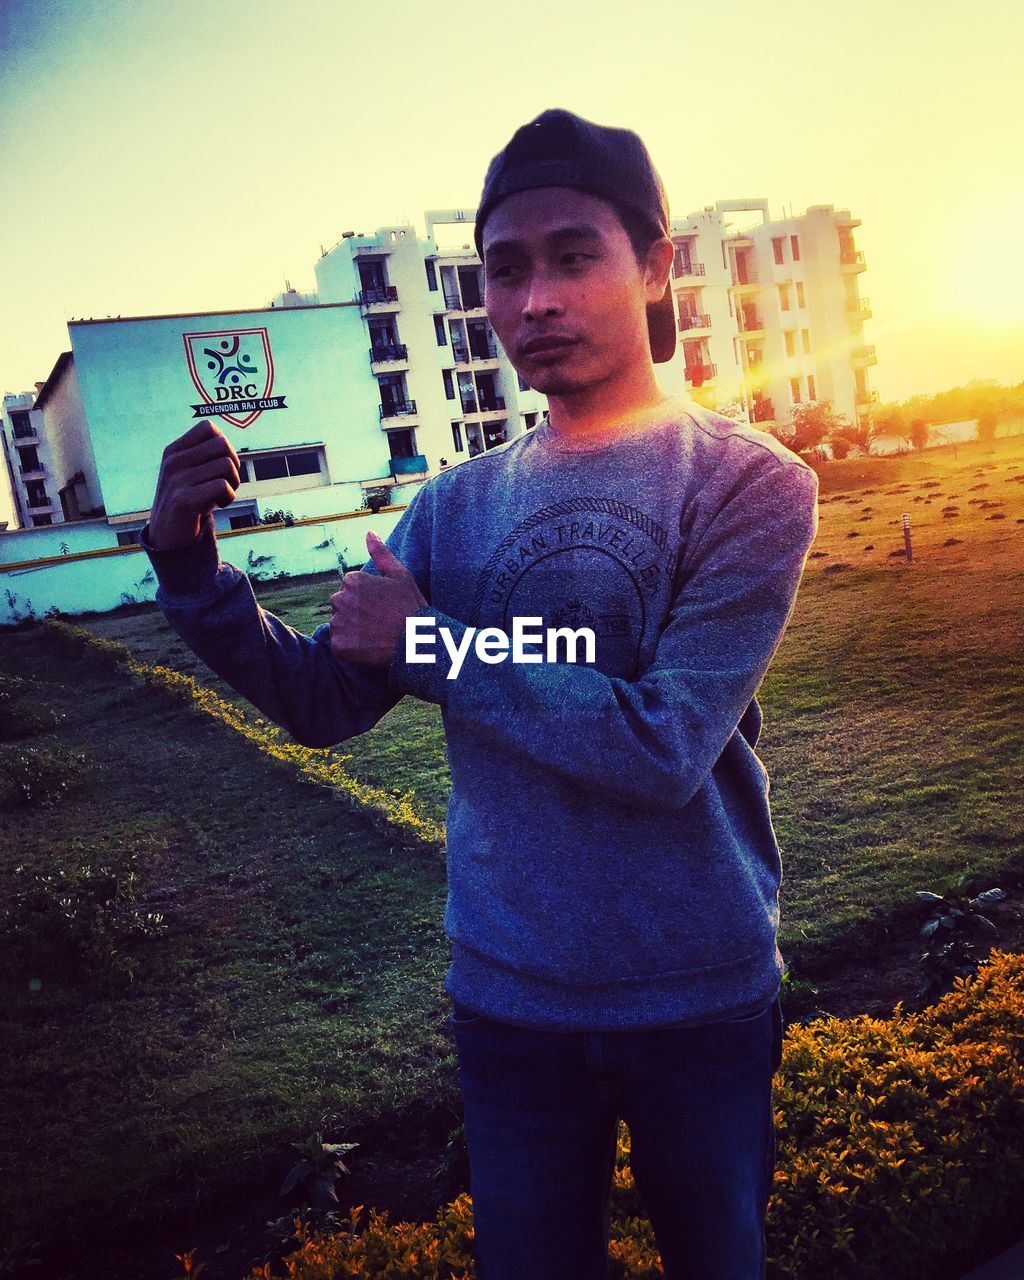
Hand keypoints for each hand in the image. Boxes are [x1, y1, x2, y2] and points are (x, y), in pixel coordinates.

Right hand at [148, 421, 241, 548]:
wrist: (168, 536)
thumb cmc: (188, 500)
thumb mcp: (190, 472)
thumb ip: (204, 456)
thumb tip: (227, 445)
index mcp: (173, 451)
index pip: (208, 428)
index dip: (224, 444)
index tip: (221, 464)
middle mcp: (172, 462)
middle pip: (222, 445)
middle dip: (234, 464)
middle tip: (227, 482)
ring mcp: (176, 480)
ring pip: (226, 466)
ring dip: (234, 483)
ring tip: (223, 496)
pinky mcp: (183, 500)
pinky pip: (222, 486)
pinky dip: (229, 497)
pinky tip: (220, 505)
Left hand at [330, 530, 427, 667]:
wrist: (417, 643)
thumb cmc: (411, 608)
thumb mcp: (401, 576)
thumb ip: (381, 553)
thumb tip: (369, 533)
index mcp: (353, 580)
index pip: (350, 588)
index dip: (367, 599)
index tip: (383, 607)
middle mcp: (340, 599)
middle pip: (342, 605)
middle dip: (356, 613)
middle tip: (379, 622)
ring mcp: (338, 623)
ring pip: (340, 625)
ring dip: (353, 631)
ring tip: (375, 635)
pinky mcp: (338, 645)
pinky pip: (339, 646)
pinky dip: (351, 649)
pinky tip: (369, 648)